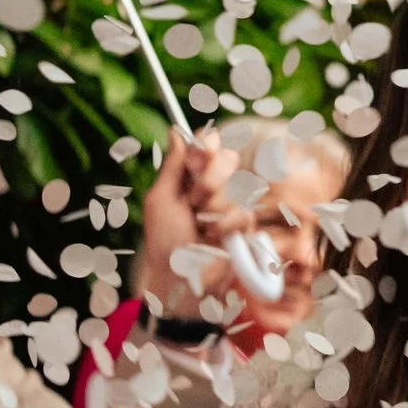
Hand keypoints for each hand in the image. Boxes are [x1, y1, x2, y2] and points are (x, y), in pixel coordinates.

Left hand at [135, 129, 243, 313]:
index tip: (200, 151)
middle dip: (210, 178)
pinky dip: (224, 227)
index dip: (208, 145)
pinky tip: (213, 239)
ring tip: (200, 227)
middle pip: (230, 158)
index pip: (209, 146)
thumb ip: (173, 166)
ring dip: (214, 208)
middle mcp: (215, 188)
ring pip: (239, 186)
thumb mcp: (161, 199)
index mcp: (191, 177)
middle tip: (194, 199)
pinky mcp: (246, 227)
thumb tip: (176, 130)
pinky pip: (244, 213)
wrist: (181, 277)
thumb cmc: (164, 241)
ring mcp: (232, 206)